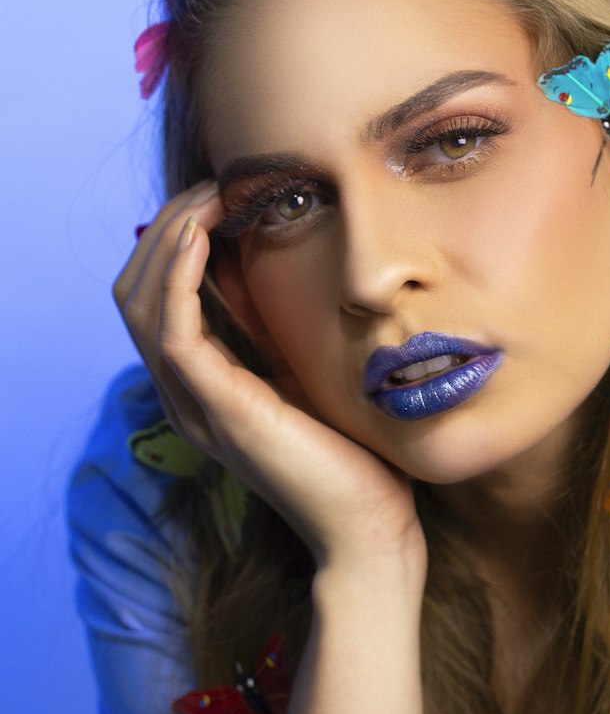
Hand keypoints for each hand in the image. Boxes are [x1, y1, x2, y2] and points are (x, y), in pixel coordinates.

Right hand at [114, 182, 425, 577]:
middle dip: (168, 228)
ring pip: (141, 303)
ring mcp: (194, 405)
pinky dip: (179, 276)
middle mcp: (185, 395)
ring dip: (170, 239)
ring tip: (209, 198)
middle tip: (214, 185)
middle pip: (136, 292)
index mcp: (204, 386)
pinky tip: (206, 238)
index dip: (177, 240)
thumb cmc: (354, 453)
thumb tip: (273, 266)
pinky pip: (172, 330)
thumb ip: (279, 331)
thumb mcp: (309, 372)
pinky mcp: (219, 410)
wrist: (370, 527)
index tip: (222, 196)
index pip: (156, 298)